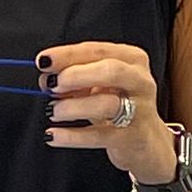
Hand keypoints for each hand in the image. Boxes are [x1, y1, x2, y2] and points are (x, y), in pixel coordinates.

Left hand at [39, 40, 176, 180]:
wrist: (147, 141)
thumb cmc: (120, 105)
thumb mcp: (101, 85)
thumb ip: (77, 77)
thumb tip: (46, 78)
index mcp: (132, 60)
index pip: (98, 50)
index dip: (68, 54)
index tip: (44, 61)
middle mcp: (139, 81)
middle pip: (110, 71)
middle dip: (76, 75)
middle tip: (53, 85)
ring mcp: (139, 110)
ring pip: (106, 104)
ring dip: (73, 107)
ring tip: (54, 111)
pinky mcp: (130, 137)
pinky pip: (98, 136)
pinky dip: (72, 136)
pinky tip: (53, 135)